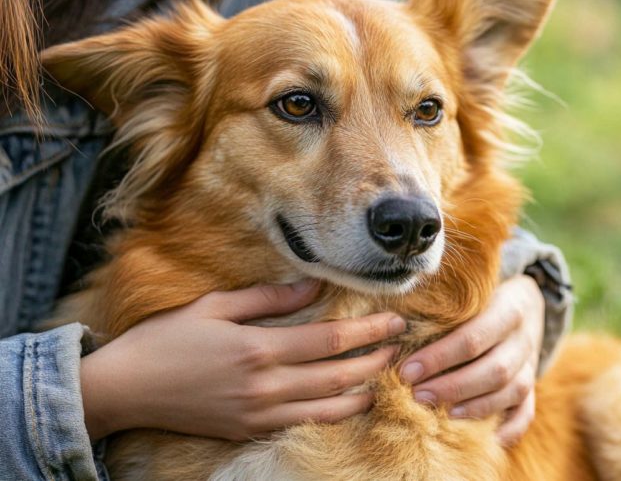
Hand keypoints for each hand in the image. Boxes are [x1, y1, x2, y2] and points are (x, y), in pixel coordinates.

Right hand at [80, 281, 405, 440]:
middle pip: (337, 374)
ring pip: (326, 407)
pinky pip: (301, 424)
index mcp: (258, 348)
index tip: (394, 320)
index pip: (330, 340)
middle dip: (375, 360)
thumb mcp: (215, 306)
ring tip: (385, 378)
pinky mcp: (249, 430)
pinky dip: (331, 414)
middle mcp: (265, 385)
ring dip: (361, 392)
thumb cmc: (167, 340)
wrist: (125, 389)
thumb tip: (313, 285)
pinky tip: (346, 403)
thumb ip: (268, 297)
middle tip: (400, 346)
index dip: (368, 332)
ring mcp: (258, 413)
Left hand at [399, 275, 543, 445]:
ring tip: (443, 416)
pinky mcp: (533, 387)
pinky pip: (526, 413)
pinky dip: (508, 430)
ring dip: (476, 407)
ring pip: (512, 392)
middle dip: (453, 387)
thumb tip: (393, 329)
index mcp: (509, 308)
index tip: (407, 371)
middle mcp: (524, 339)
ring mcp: (531, 365)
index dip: (439, 357)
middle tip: (417, 396)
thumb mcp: (469, 295)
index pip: (473, 338)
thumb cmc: (481, 299)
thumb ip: (443, 311)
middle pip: (495, 370)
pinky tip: (485, 440)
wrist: (526, 303)